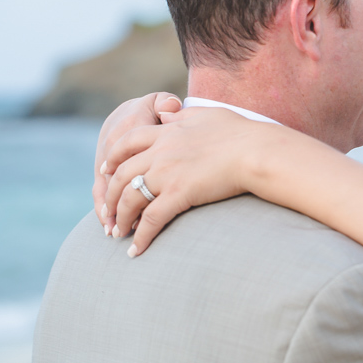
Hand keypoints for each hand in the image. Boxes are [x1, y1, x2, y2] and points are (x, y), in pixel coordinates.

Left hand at [102, 107, 260, 255]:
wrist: (256, 151)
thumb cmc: (241, 132)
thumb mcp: (206, 114)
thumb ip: (181, 114)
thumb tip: (166, 111)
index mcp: (167, 132)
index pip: (126, 142)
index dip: (112, 158)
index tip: (105, 170)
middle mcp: (161, 151)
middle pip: (121, 174)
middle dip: (110, 195)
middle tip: (108, 210)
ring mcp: (167, 174)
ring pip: (130, 199)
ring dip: (121, 219)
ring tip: (119, 233)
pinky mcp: (179, 194)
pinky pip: (151, 220)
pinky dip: (141, 237)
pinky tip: (136, 250)